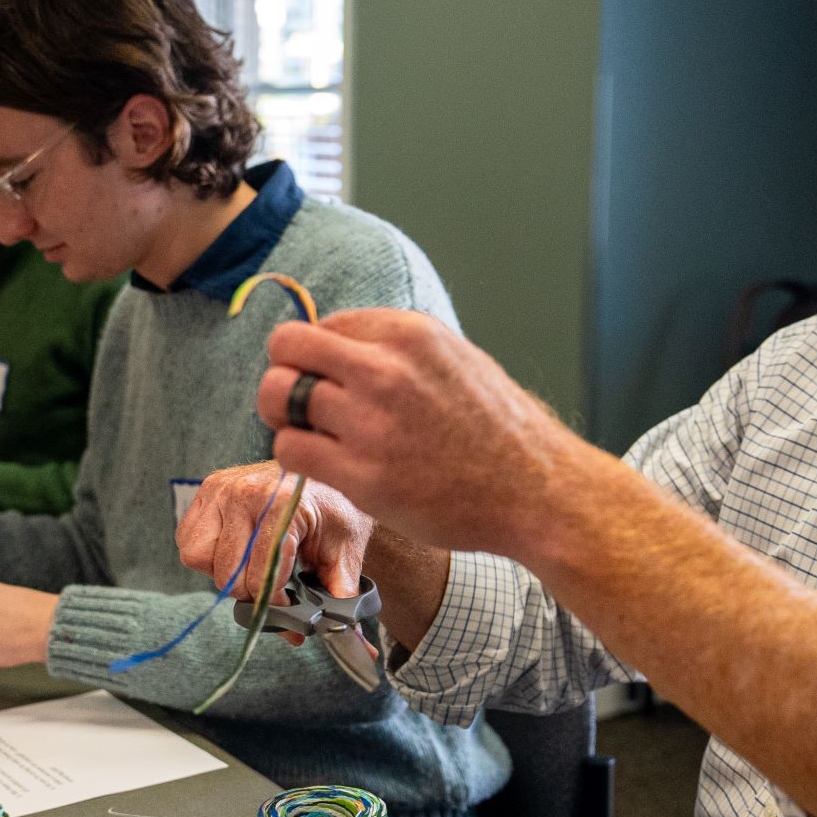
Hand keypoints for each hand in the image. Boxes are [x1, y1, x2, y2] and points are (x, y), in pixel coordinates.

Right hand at [178, 461, 374, 600]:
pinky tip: (237, 550)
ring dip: (223, 572)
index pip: (261, 572)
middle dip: (251, 592)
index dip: (275, 600)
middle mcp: (246, 491)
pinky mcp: (206, 490)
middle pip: (228, 573)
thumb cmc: (336, 510)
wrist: (326, 470)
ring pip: (199, 558)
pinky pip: (188, 540)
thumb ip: (342, 597)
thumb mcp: (346, 552)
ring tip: (252, 565)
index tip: (291, 605)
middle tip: (275, 588)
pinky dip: (208, 555)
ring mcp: (221, 488)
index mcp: (283, 502)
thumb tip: (358, 648)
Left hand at [254, 310, 581, 557]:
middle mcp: (386, 369)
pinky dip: (296, 456)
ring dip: (285, 418)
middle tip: (301, 406)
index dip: (319, 357)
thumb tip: (339, 346)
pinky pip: (290, 449)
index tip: (333, 383)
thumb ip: (397, 349)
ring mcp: (372, 423)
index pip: (323, 325)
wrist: (538, 491)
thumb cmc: (501, 432)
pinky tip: (326, 465)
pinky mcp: (364, 475)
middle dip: (285, 375)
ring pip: (277, 397)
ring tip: (312, 436)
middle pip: (286, 347)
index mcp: (409, 334)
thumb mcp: (456, 359)